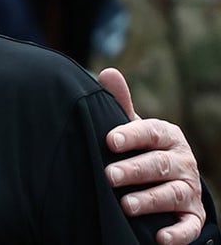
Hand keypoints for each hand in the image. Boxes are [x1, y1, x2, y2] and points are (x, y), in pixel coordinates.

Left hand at [100, 68, 204, 244]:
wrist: (170, 181)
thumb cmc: (144, 149)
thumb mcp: (135, 129)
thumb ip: (121, 105)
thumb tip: (109, 73)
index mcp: (167, 137)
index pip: (152, 132)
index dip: (132, 135)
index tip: (109, 141)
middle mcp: (182, 162)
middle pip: (160, 164)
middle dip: (135, 170)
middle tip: (109, 175)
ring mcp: (189, 190)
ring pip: (172, 194)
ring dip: (150, 201)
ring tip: (126, 205)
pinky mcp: (192, 217)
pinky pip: (188, 226)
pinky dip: (177, 234)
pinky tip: (160, 239)